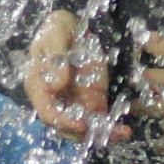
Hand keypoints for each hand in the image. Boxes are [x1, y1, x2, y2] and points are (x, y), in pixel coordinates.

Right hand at [24, 8, 131, 143]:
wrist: (72, 28)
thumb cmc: (57, 28)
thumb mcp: (54, 34)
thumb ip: (55, 57)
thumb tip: (58, 84)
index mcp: (39, 86)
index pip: (47, 112)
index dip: (63, 122)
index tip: (81, 125)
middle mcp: (56, 101)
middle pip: (66, 128)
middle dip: (85, 136)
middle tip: (106, 134)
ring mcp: (74, 103)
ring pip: (84, 129)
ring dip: (101, 135)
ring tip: (121, 133)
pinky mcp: (92, 101)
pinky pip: (99, 120)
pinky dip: (111, 128)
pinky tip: (124, 130)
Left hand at [136, 3, 163, 149]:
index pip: (154, 44)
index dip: (146, 42)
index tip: (143, 42)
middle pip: (148, 77)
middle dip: (143, 76)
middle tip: (138, 77)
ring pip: (151, 106)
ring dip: (141, 106)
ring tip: (134, 107)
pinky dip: (163, 141)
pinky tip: (157, 142)